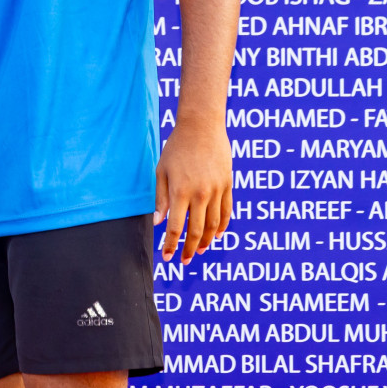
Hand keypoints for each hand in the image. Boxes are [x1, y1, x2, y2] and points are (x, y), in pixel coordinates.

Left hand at [155, 121, 231, 263]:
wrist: (202, 127)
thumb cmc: (176, 148)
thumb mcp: (161, 171)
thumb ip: (160, 198)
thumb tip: (158, 223)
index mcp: (180, 191)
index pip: (175, 227)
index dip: (170, 245)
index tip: (167, 257)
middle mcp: (200, 194)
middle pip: (197, 231)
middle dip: (189, 249)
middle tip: (183, 260)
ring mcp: (216, 190)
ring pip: (214, 225)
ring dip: (207, 241)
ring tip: (199, 250)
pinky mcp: (228, 185)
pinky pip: (227, 212)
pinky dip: (222, 227)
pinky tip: (216, 235)